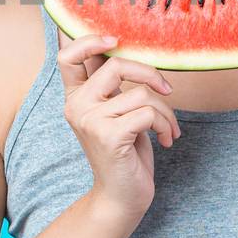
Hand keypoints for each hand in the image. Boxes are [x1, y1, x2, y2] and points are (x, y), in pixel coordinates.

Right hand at [58, 33, 181, 223]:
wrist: (122, 197)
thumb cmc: (125, 152)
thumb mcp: (116, 112)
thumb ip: (113, 86)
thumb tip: (123, 48)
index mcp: (75, 97)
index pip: (68, 56)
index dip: (90, 41)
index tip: (116, 41)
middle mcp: (77, 107)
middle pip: (116, 65)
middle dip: (150, 74)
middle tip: (167, 90)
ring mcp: (90, 121)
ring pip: (141, 94)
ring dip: (165, 112)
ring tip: (168, 129)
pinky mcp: (110, 136)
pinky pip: (149, 113)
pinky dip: (165, 125)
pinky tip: (167, 140)